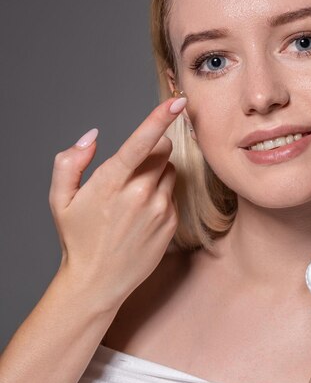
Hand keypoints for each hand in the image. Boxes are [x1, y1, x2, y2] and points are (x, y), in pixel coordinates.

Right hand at [49, 97, 186, 307]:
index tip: (178, 100)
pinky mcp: (172, 222)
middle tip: (132, 168)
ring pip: (170, 171)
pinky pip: (173, 194)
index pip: (141, 142)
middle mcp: (140, 194)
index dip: (160, 117)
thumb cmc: (77, 238)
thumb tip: (93, 137)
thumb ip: (70, 162)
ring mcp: (160, 209)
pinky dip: (161, 195)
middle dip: (152, 149)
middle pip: (163, 151)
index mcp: (111, 183)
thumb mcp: (60, 199)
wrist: (98, 281)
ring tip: (135, 196)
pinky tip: (143, 214)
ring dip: (157, 173)